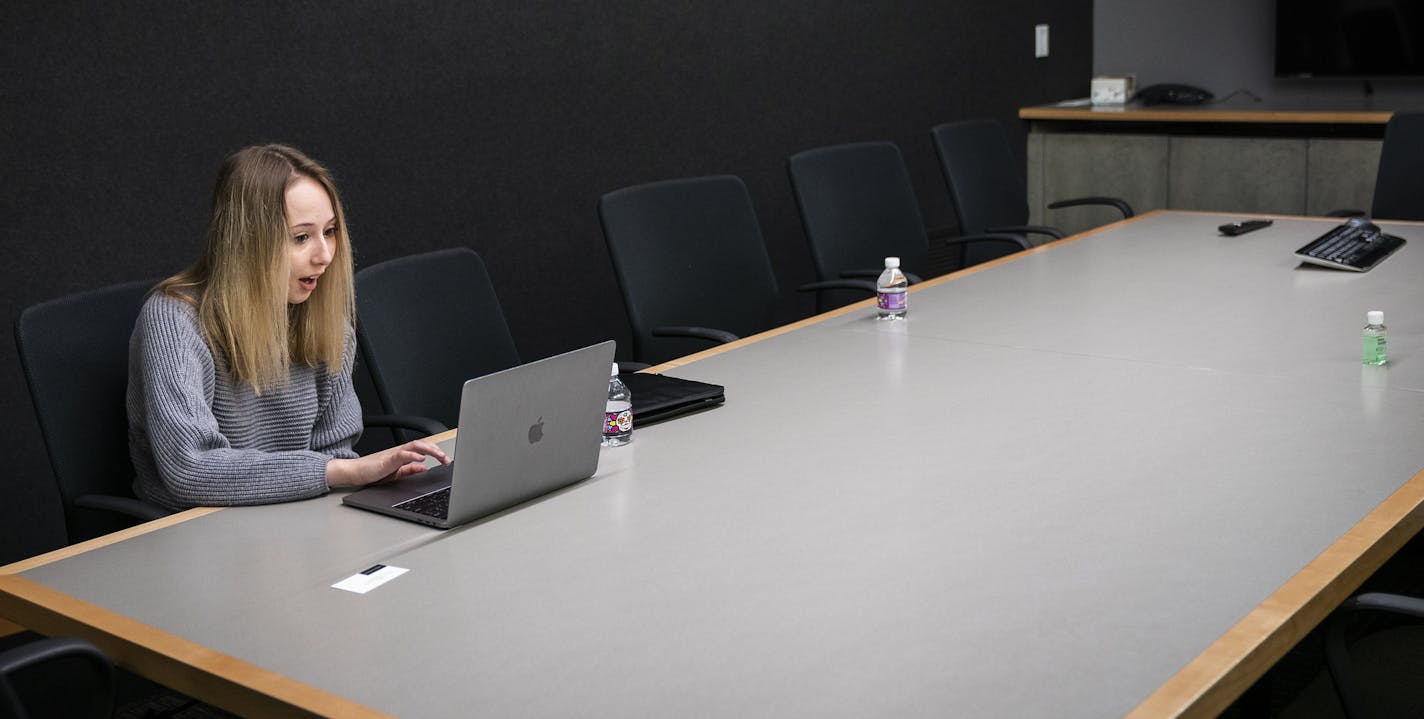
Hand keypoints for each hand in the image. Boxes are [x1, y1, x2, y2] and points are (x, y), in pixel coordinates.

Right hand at [326, 440, 450, 487]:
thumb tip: (424, 468)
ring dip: (429, 449)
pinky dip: (413, 455)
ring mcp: (393, 454)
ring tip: (439, 455)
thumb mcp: (396, 473)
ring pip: (415, 445)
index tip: (447, 460)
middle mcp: (400, 451)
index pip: (423, 448)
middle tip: (447, 459)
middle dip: (437, 451)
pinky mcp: (387, 460)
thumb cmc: (373, 472)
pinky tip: (421, 458)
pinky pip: (402, 454)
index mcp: (403, 454)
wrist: (355, 473)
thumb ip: (410, 469)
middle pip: (422, 444)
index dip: (437, 452)